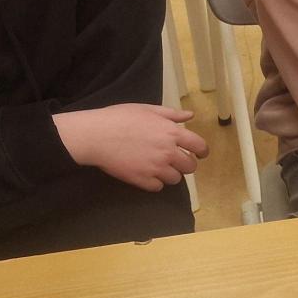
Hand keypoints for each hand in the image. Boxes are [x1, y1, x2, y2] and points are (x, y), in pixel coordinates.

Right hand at [54, 104, 208, 190]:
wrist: (95, 135)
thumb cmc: (119, 118)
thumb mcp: (147, 109)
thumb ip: (171, 114)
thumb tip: (190, 115)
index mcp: (172, 133)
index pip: (199, 146)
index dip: (202, 152)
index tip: (200, 154)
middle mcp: (168, 152)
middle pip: (190, 166)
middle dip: (185, 164)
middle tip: (175, 161)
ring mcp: (155, 168)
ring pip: (175, 179)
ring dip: (170, 174)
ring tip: (159, 167)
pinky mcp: (142, 180)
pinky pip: (158, 187)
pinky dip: (155, 183)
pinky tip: (147, 174)